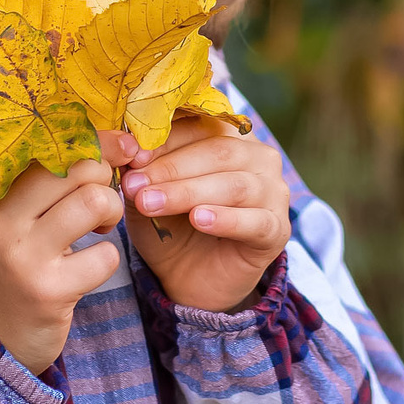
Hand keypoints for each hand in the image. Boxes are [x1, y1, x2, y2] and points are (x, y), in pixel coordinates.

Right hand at [0, 159, 124, 373]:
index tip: (120, 144)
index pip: (43, 141)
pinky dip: (108, 258)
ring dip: (111, 211)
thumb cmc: (3, 260)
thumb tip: (104, 138)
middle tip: (99, 197)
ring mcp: (21, 255)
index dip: (91, 137)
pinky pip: (105, 255)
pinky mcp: (47, 290)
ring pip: (94, 201)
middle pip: (74, 165)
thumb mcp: (0, 213)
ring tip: (100, 225)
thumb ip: (33, 176)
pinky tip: (89, 265)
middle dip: (104, 174)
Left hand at [104, 119, 290, 314]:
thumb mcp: (149, 194)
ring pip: (234, 184)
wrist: (189, 278)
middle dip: (171, 168)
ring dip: (188, 193)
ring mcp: (273, 192)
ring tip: (151, 204)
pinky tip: (199, 220)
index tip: (131, 157)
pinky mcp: (277, 230)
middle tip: (135, 185)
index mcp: (229, 137)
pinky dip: (226, 219)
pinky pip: (255, 220)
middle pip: (218, 151)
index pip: (200, 125)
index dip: (165, 139)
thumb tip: (126, 151)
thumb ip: (142, 172)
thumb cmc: (171, 225)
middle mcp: (258, 158)